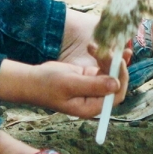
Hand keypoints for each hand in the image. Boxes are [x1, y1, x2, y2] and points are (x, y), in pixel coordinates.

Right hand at [0, 49, 130, 118]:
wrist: (32, 80)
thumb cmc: (47, 84)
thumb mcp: (70, 83)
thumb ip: (93, 85)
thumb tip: (116, 84)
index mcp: (91, 107)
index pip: (116, 95)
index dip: (121, 77)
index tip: (118, 60)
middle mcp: (94, 99)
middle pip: (115, 82)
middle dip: (114, 65)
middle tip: (108, 49)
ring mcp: (92, 88)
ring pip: (109, 72)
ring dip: (105, 58)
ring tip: (92, 46)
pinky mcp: (88, 77)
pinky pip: (101, 66)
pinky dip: (99, 56)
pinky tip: (90, 47)